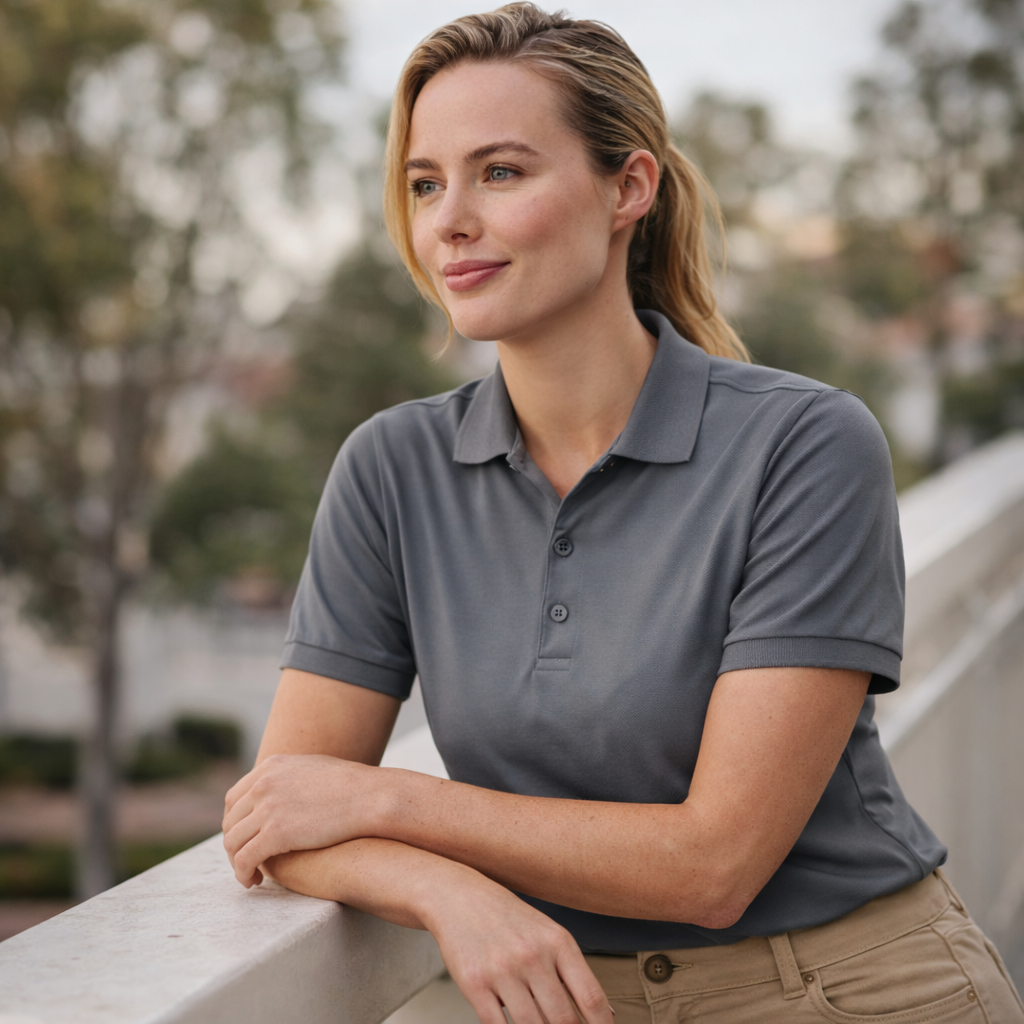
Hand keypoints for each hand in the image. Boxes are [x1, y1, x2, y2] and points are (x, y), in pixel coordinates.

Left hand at [222, 753, 382, 885]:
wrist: (371, 797)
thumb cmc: (352, 787)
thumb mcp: (312, 770)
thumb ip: (290, 778)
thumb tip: (284, 791)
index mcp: (271, 767)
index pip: (235, 798)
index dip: (235, 823)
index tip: (245, 839)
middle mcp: (264, 784)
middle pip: (231, 821)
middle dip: (235, 844)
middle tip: (247, 861)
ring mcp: (268, 807)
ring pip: (233, 842)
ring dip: (237, 862)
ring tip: (250, 876)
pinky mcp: (275, 832)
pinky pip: (245, 858)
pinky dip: (243, 873)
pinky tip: (253, 881)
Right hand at [423, 868, 613, 1023]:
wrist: (459, 897)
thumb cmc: (507, 918)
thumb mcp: (547, 933)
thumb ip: (572, 970)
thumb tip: (602, 1011)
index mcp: (558, 941)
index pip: (590, 997)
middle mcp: (533, 955)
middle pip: (563, 1019)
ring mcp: (503, 970)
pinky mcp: (474, 984)